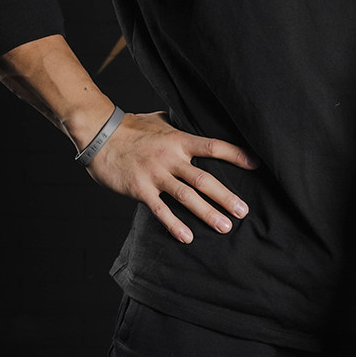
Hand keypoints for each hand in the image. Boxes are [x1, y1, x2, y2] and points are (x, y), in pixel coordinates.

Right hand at [86, 110, 256, 242]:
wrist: (100, 135)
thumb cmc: (131, 127)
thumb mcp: (160, 121)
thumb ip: (179, 126)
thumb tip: (195, 119)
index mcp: (179, 140)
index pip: (213, 147)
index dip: (235, 155)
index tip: (256, 164)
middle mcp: (170, 158)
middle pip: (204, 179)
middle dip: (226, 197)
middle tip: (244, 212)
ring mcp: (155, 174)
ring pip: (187, 197)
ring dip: (207, 213)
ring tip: (225, 226)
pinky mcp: (139, 189)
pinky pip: (160, 210)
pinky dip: (174, 224)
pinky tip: (188, 237)